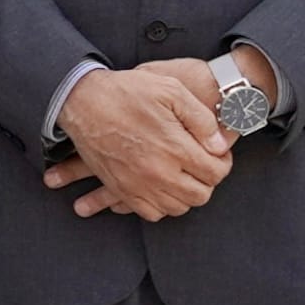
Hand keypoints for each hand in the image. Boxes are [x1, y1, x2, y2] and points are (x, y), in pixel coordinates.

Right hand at [51, 61, 233, 220]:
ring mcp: (137, 184)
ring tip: (183, 175)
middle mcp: (158, 172)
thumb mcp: (172, 91)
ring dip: (185, 194)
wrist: (82, 100)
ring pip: (177, 208)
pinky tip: (162, 188)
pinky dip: (161, 206)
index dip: (222, 163)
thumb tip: (219, 145)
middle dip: (207, 181)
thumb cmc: (127, 92)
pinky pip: (150, 213)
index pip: (215, 172)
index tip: (216, 153)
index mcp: (175, 147)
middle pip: (200, 195)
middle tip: (201, 165)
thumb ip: (202, 119)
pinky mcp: (120, 188)